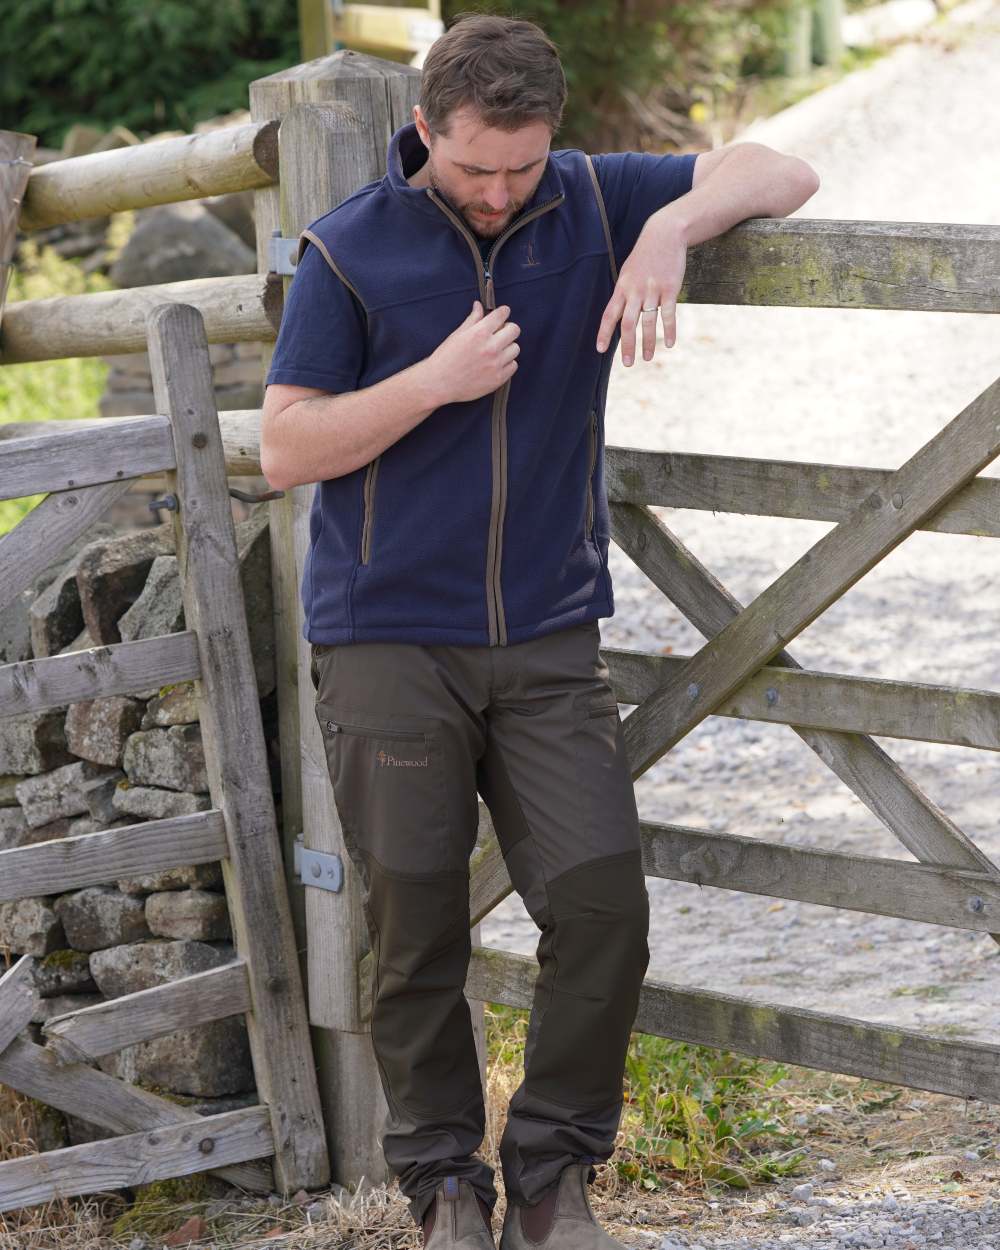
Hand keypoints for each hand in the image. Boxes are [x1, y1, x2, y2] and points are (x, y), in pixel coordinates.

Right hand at [424, 301, 520, 404]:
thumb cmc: (445, 358)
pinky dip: (507, 363)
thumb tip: (479, 305)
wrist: (439, 383)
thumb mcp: (457, 334)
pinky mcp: (498, 379)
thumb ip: (472, 319)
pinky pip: (513, 365)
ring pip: (515, 348)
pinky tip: (495, 363)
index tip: (502, 314)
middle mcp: (490, 347)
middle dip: (508, 329)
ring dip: (508, 347)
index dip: (503, 312)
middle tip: (500, 333)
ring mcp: (496, 364)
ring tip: (496, 351)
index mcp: (479, 333)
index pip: (502, 314)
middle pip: (515, 330)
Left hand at [595, 220, 687, 365]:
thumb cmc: (645, 255)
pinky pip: (669, 313)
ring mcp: (653, 289)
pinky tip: (670, 344)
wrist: (665, 233)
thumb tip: (621, 316)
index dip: (604, 333)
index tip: (600, 350)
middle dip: (627, 345)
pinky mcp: (670, 288)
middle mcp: (635, 290)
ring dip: (648, 342)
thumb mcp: (629, 272)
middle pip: (628, 323)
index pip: (609, 314)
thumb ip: (625, 293)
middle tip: (627, 363)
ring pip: (648, 321)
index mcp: (622, 287)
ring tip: (647, 358)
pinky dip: (669, 330)